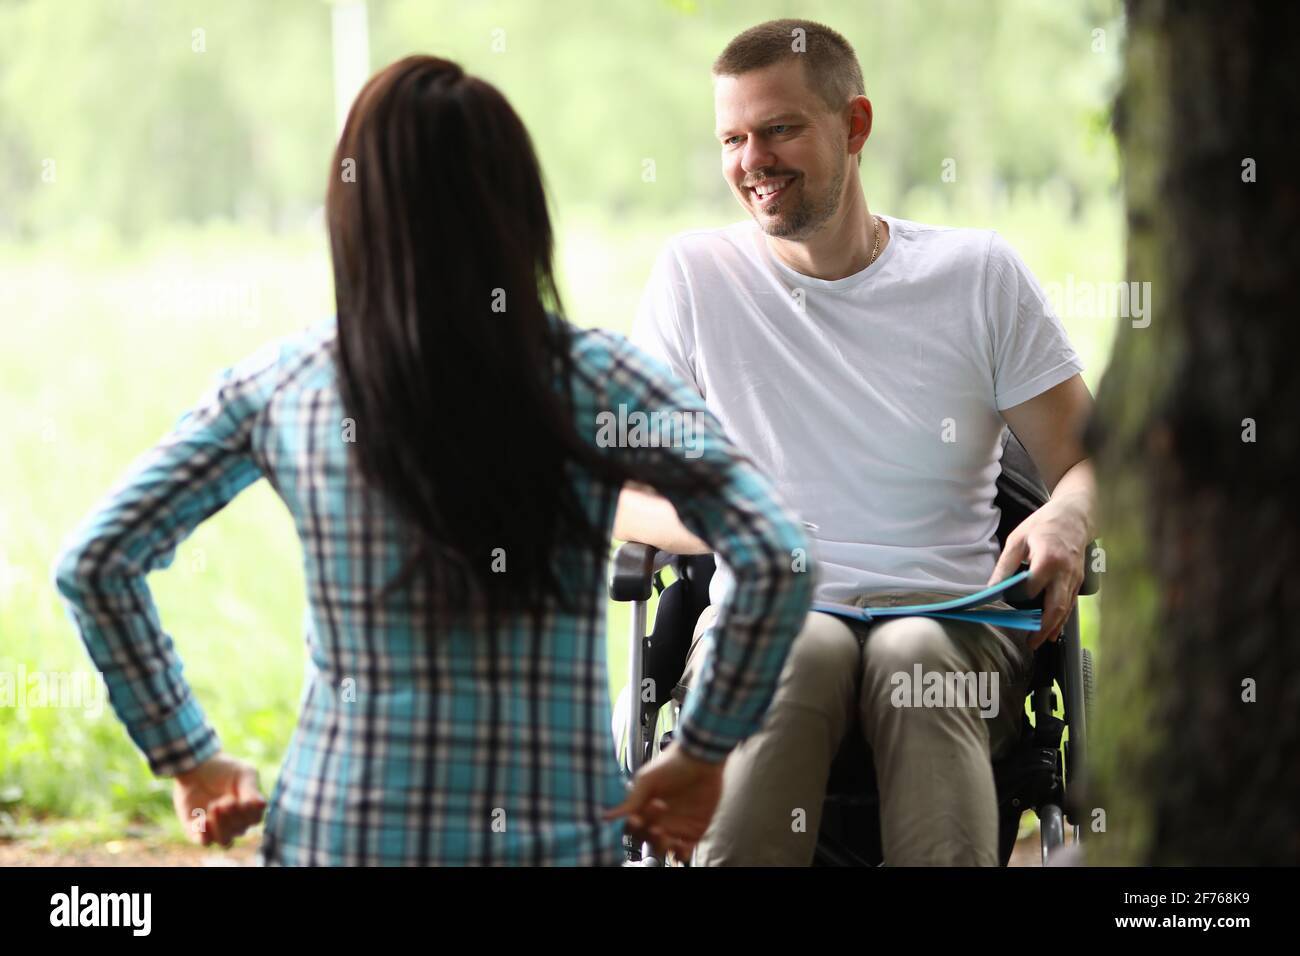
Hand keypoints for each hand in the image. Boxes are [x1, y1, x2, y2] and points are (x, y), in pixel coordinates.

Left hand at [172, 752, 266, 847]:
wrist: (198, 766)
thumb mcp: (244, 774)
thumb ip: (251, 790)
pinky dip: (204, 833)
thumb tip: (262, 805)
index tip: (242, 801)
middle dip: (231, 816)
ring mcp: (217, 828)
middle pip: (240, 831)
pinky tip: (202, 818)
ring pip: (225, 841)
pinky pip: (204, 841)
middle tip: (222, 800)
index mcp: (249, 810)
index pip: (255, 819)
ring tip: (214, 807)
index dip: (249, 812)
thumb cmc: (226, 768)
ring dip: (220, 828)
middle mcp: (235, 823)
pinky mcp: (198, 831)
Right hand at [604, 746, 724, 859]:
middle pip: (646, 839)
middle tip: (655, 825)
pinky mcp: (694, 830)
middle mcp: (657, 819)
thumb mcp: (647, 780)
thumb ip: (631, 801)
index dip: (632, 827)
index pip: (632, 827)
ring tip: (665, 834)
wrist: (701, 758)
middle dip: (648, 835)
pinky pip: (684, 851)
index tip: (636, 819)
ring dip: (661, 846)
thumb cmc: (672, 764)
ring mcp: (675, 826)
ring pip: (662, 848)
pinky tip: (681, 845)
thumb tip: (605, 816)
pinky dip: (681, 853)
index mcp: (644, 807)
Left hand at [988, 496, 1088, 650]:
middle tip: (1030, 642)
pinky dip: (1062, 618)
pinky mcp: (1078, 581)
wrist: (1074, 516)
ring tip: (1039, 641)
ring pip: (1066, 609)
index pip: (1033, 587)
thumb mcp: (1018, 538)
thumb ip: (1006, 564)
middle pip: (1056, 606)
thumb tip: (993, 588)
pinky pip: (1070, 603)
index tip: (1006, 601)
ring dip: (1053, 627)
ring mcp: (1075, 578)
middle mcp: (1066, 572)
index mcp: (1049, 559)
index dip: (1019, 596)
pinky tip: (1052, 630)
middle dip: (1043, 627)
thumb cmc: (1043, 525)